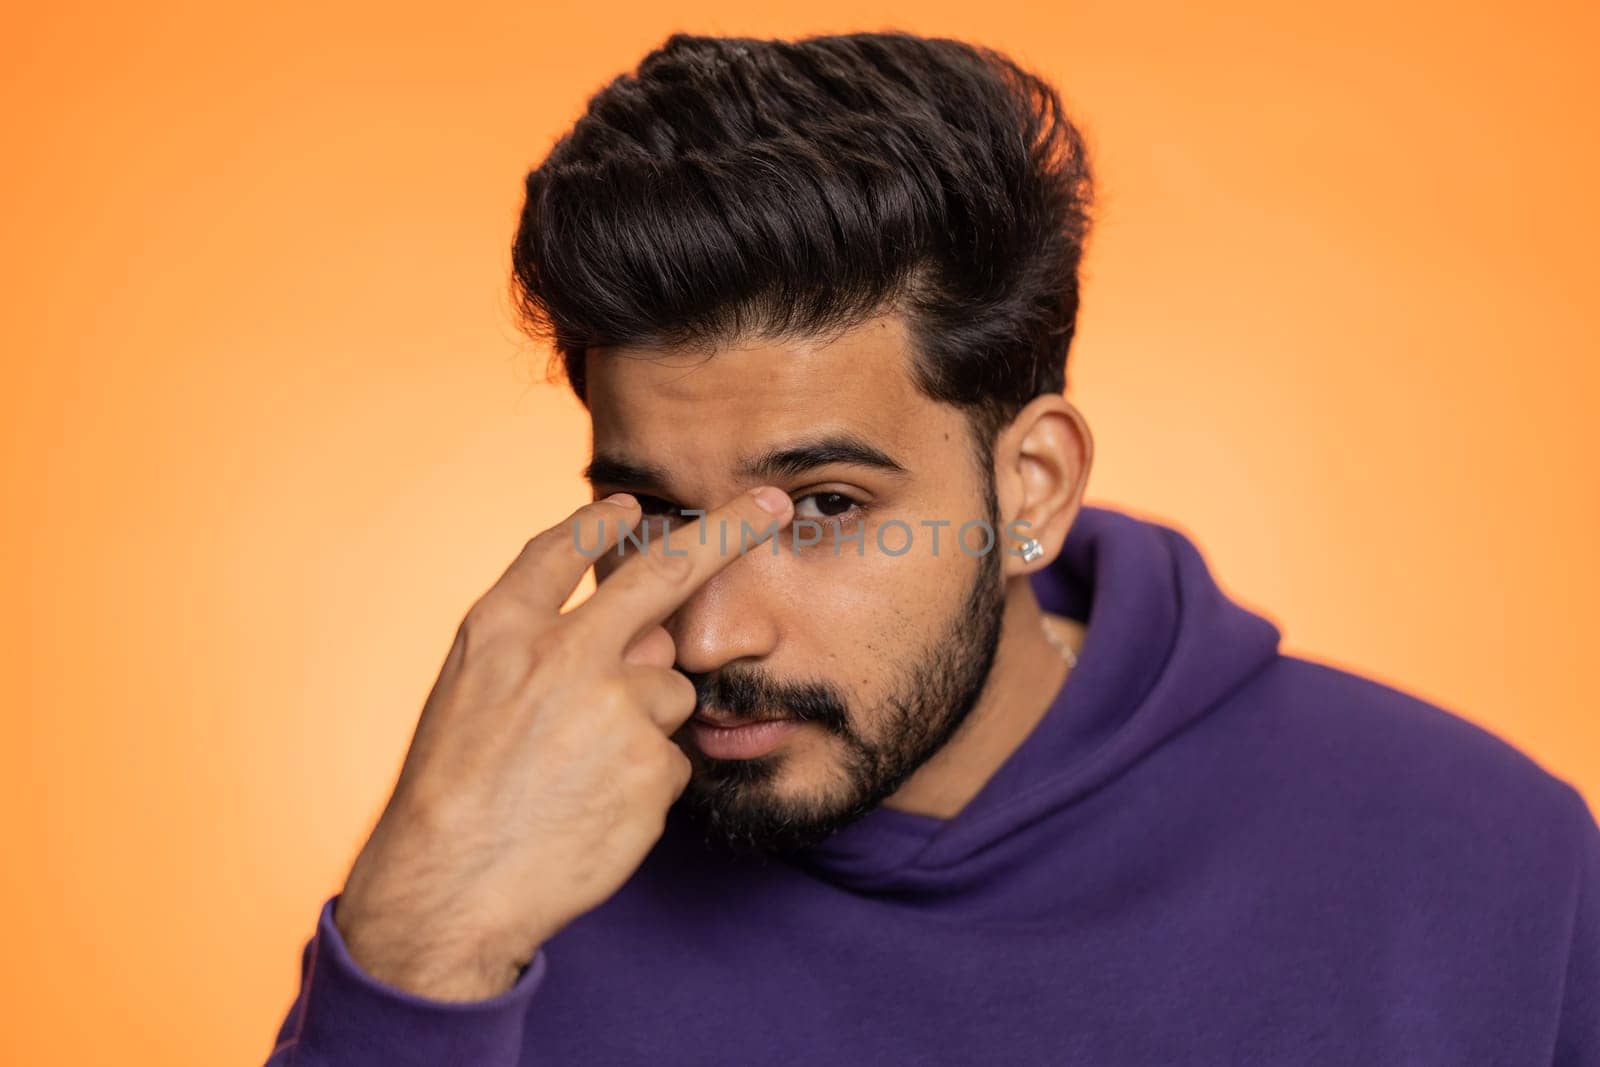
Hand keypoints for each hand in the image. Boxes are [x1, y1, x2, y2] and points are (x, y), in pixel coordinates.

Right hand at [331, 485, 794, 999]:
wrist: (448, 888)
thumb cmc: (452, 798)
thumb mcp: (467, 699)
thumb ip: (544, 654)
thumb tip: (646, 638)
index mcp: (501, 631)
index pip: (558, 551)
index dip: (597, 523)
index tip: (625, 501)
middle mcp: (563, 652)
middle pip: (664, 572)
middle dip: (727, 528)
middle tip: (770, 504)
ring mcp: (614, 706)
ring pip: (671, 693)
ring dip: (645, 725)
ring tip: (580, 777)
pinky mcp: (650, 764)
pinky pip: (671, 759)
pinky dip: (644, 783)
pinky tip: (596, 810)